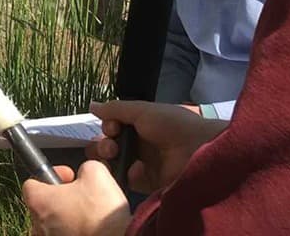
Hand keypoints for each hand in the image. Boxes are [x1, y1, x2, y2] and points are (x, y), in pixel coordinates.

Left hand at [23, 163, 129, 235]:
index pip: (31, 183)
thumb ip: (84, 167)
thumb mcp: (96, 172)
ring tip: (86, 216)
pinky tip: (88, 230)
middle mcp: (38, 226)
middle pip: (43, 205)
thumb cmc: (102, 216)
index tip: (68, 176)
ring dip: (66, 218)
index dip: (52, 175)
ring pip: (52, 225)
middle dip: (60, 197)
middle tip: (80, 196)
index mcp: (40, 202)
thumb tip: (85, 173)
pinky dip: (72, 233)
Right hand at [86, 100, 226, 193]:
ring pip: (117, 162)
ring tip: (112, 155)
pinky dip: (123, 175)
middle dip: (104, 144)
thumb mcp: (142, 110)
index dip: (108, 126)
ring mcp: (144, 164)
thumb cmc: (171, 124)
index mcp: (142, 123)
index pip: (116, 126)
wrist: (198, 150)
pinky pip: (128, 180)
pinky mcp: (149, 183)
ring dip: (109, 158)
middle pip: (113, 144)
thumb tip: (91, 106)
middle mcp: (142, 143)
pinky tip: (127, 170)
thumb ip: (116, 109)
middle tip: (109, 146)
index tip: (111, 128)